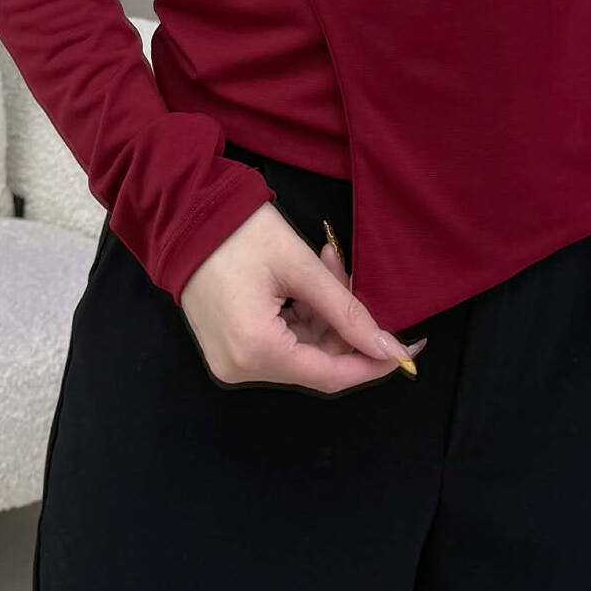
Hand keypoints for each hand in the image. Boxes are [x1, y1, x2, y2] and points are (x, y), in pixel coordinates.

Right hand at [178, 201, 426, 393]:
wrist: (184, 215)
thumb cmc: (240, 234)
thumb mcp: (301, 267)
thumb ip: (347, 311)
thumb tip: (388, 347)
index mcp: (256, 351)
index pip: (329, 375)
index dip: (371, 364)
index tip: (406, 351)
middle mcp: (240, 367)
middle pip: (316, 363)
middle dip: (345, 327)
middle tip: (354, 279)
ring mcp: (231, 359)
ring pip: (301, 351)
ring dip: (325, 315)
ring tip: (329, 264)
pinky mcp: (229, 346)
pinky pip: (280, 342)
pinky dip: (303, 315)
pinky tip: (310, 279)